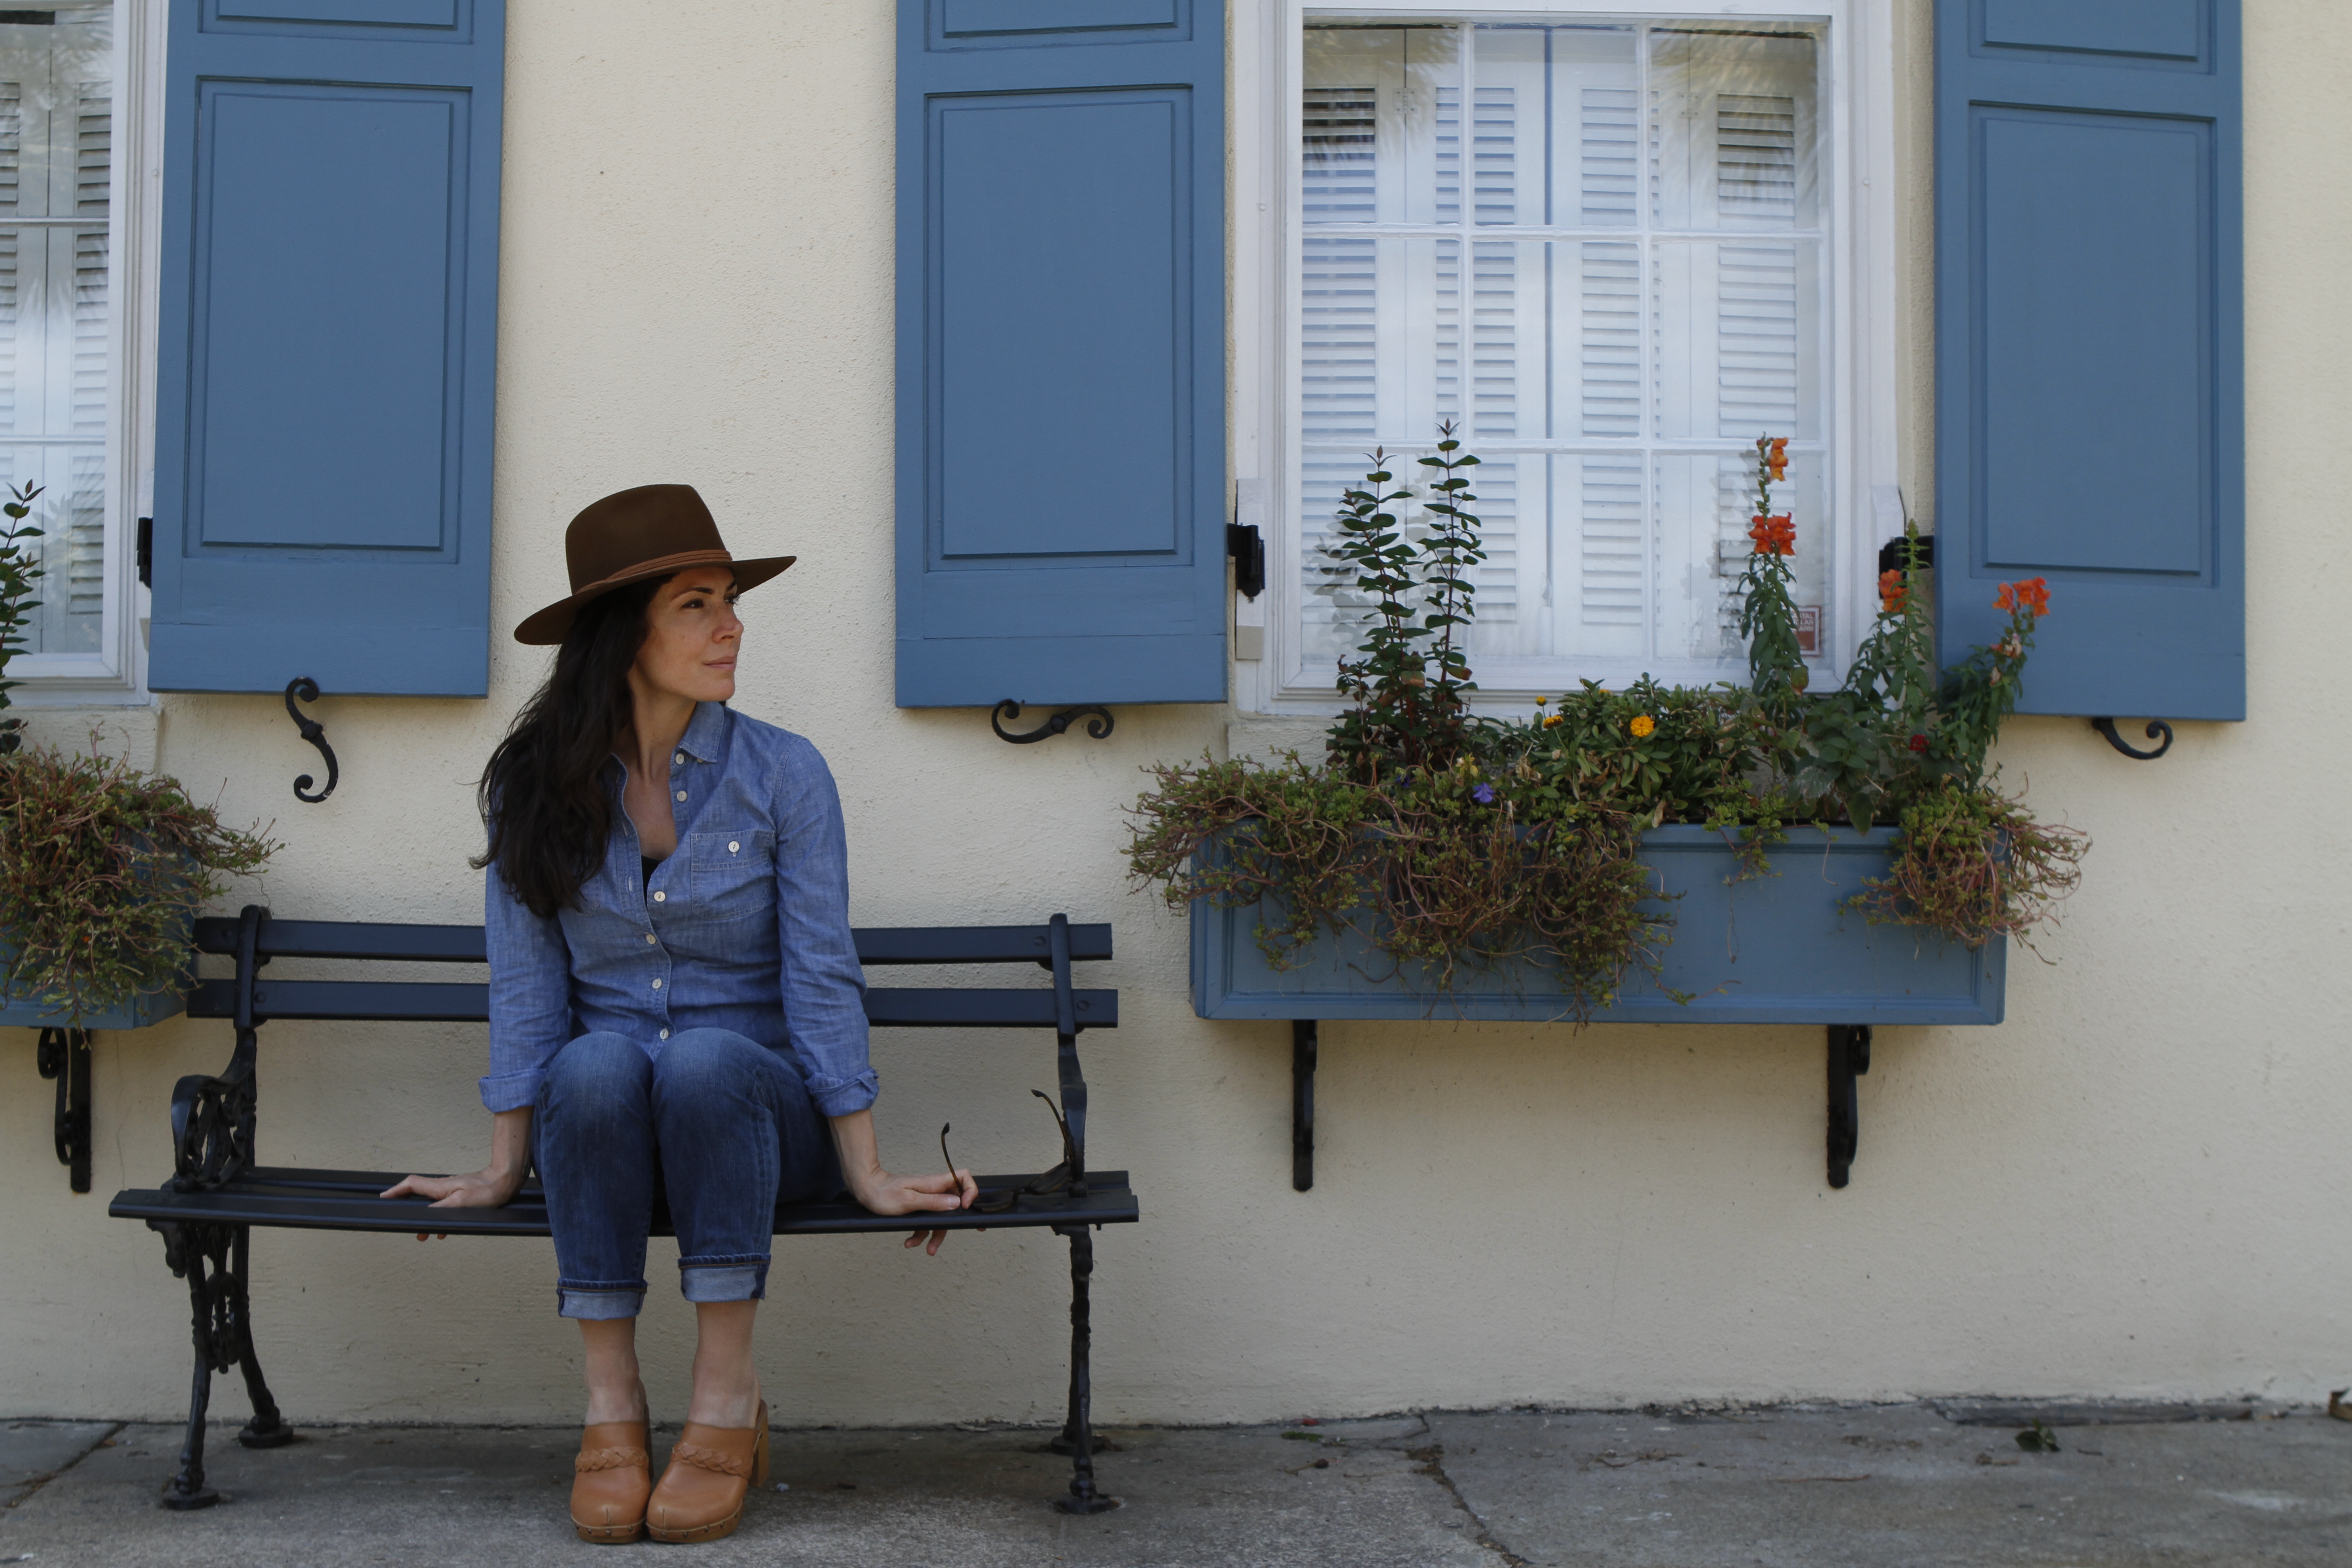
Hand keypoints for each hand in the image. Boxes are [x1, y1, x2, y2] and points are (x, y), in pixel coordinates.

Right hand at [381, 1166, 523, 1241]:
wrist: (504, 1182)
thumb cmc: (486, 1191)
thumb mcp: (461, 1203)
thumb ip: (440, 1209)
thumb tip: (423, 1216)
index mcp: (439, 1188)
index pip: (411, 1186)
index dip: (396, 1191)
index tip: (384, 1198)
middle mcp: (443, 1188)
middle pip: (417, 1196)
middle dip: (407, 1208)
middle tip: (403, 1224)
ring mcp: (451, 1191)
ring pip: (430, 1204)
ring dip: (424, 1218)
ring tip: (422, 1235)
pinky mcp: (460, 1196)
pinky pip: (442, 1207)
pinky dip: (438, 1219)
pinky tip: (442, 1230)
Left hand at [849, 1166, 979, 1256]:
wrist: (866, 1190)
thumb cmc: (884, 1192)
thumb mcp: (908, 1200)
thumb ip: (933, 1202)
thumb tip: (956, 1202)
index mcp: (934, 1184)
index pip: (963, 1177)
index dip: (970, 1190)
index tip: (965, 1207)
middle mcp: (933, 1191)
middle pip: (955, 1202)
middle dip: (958, 1219)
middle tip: (972, 1229)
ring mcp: (926, 1200)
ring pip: (940, 1218)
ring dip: (936, 1235)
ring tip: (930, 1250)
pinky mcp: (917, 1208)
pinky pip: (925, 1222)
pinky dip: (920, 1235)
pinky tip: (910, 1243)